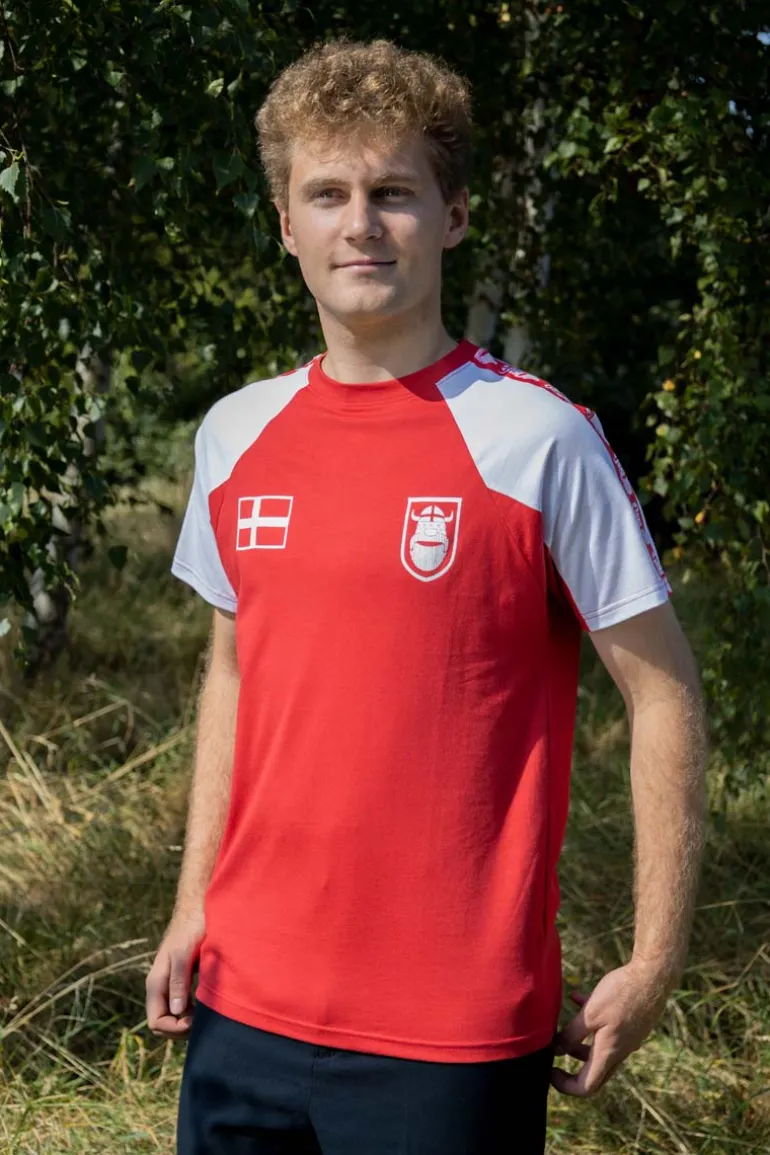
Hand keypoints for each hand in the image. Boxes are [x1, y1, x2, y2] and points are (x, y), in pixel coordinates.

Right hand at [145, 909, 204, 1039]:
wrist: (198, 907)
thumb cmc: (191, 927)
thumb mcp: (184, 954)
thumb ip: (179, 981)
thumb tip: (176, 1012)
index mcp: (156, 982)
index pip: (156, 1022)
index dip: (174, 1029)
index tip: (195, 1022)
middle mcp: (161, 986)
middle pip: (163, 1023)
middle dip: (180, 1029)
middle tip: (203, 1021)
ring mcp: (171, 983)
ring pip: (174, 1015)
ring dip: (188, 1021)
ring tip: (207, 1013)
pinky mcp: (183, 978)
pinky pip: (183, 1005)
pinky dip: (193, 1010)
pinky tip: (208, 1003)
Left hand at [550, 960, 671, 1095]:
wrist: (653, 977)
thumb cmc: (620, 995)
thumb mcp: (590, 1015)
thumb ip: (571, 1034)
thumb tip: (556, 1050)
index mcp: (608, 1053)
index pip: (587, 1086)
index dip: (566, 1085)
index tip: (551, 1071)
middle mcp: (620, 1051)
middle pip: (594, 1071)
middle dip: (572, 1066)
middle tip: (555, 1052)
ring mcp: (627, 1038)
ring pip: (599, 1049)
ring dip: (580, 1041)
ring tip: (564, 1023)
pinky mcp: (631, 1024)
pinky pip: (606, 1029)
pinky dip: (591, 1021)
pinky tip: (578, 997)